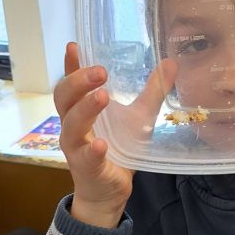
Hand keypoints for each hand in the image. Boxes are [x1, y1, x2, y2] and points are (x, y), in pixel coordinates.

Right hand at [55, 42, 174, 227]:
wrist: (109, 190)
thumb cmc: (118, 147)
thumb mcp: (139, 117)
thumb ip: (152, 91)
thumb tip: (171, 63)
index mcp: (82, 108)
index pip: (71, 81)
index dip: (71, 64)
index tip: (74, 45)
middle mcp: (73, 124)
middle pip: (64, 97)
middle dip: (78, 81)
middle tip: (99, 71)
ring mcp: (76, 146)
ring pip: (71, 125)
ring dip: (85, 109)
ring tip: (102, 96)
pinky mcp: (86, 167)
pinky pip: (86, 157)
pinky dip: (92, 149)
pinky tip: (100, 144)